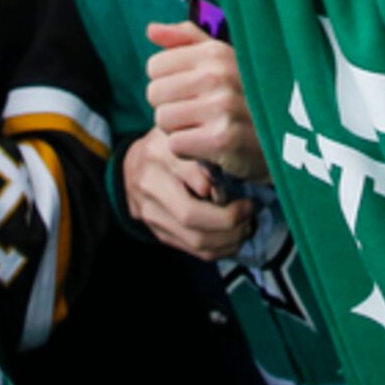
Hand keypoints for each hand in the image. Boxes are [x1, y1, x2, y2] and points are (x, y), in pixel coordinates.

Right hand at [123, 126, 254, 260]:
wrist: (134, 166)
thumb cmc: (171, 144)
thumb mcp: (186, 133)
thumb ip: (202, 148)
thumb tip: (216, 185)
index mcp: (158, 153)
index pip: (192, 176)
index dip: (220, 190)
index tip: (244, 193)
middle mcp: (150, 185)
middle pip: (190, 214)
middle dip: (228, 220)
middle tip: (250, 211)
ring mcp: (150, 213)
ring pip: (194, 239)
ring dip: (229, 239)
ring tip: (247, 226)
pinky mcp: (158, 233)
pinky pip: (193, 251)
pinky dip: (220, 249)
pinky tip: (236, 239)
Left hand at [145, 20, 265, 179]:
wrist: (285, 139)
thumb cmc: (246, 95)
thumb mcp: (223, 58)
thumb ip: (186, 40)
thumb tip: (150, 30)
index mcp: (215, 51)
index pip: (155, 66)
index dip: (169, 82)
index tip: (193, 90)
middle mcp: (218, 75)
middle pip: (154, 94)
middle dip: (171, 106)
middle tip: (199, 112)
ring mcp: (221, 107)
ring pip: (162, 120)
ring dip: (179, 129)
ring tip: (205, 127)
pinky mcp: (221, 139)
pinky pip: (175, 145)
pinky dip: (188, 150)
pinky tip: (209, 145)